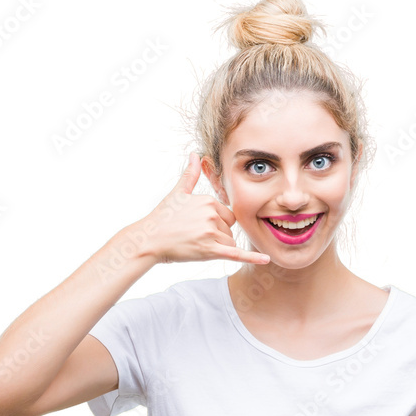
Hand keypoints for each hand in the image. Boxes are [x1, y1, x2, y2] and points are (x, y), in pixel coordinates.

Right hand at [136, 152, 270, 265]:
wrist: (149, 240)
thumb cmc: (162, 218)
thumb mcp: (177, 193)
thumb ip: (190, 175)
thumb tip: (194, 154)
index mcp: (208, 201)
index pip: (227, 215)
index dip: (217, 223)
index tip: (199, 226)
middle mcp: (212, 215)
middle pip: (229, 229)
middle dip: (217, 235)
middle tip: (195, 236)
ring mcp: (210, 233)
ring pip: (229, 242)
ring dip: (218, 247)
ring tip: (196, 244)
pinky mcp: (209, 250)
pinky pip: (236, 254)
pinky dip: (251, 258)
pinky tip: (266, 260)